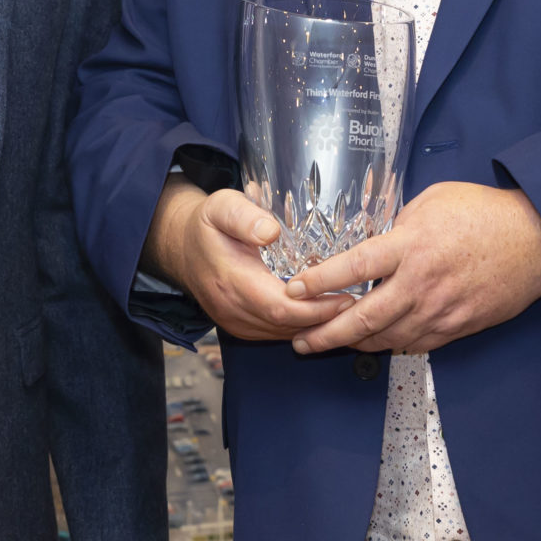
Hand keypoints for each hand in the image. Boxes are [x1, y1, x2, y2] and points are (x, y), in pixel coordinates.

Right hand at [142, 173, 352, 341]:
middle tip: (358, 304)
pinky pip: (276, 333)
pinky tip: (323, 314)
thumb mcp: (221, 206)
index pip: (280, 306)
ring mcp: (235, 322)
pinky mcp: (241, 327)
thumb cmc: (207, 225)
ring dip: (316, 326)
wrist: (182, 248)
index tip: (347, 296)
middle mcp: (232, 309)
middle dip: (325, 318)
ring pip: (283, 334)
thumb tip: (270, 232)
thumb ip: (244, 216)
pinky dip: (301, 327)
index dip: (316, 307)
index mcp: (230, 280)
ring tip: (348, 310)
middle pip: (287, 325)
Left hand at [285, 181, 540, 355]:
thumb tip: (376, 240)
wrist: (538, 242)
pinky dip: (389, 346)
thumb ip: (399, 223)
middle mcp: (421, 284)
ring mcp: (440, 311)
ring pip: (386, 338)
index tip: (293, 290)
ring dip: (352, 345)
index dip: (320, 282)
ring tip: (325, 345)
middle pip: (363, 318)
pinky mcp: (457, 328)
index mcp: (412, 246)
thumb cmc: (486, 213)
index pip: (355, 268)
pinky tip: (371, 344)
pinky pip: (415, 344)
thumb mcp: (433, 201)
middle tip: (298, 342)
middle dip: (325, 334)